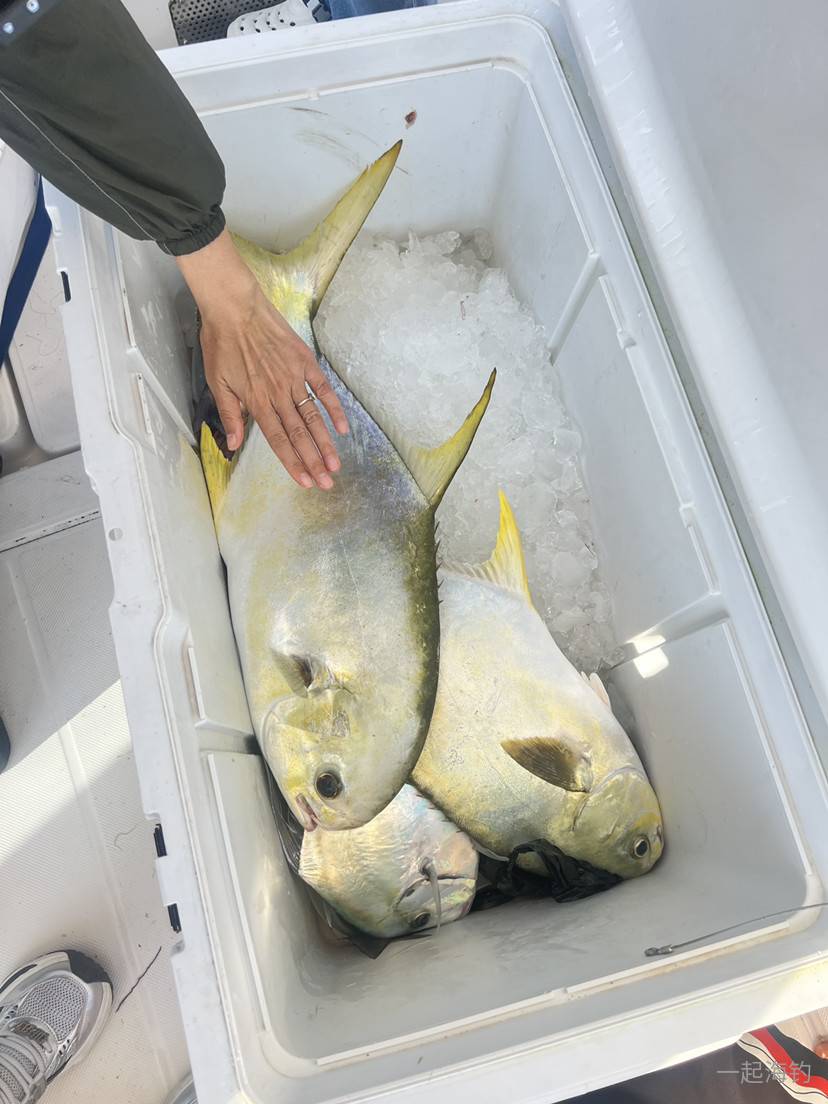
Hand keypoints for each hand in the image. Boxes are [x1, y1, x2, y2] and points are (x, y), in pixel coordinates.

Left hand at [176, 229, 348, 489]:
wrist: (235, 306)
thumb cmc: (221, 343)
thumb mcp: (216, 382)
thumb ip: (230, 414)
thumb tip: (234, 444)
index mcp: (257, 401)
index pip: (277, 440)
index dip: (292, 463)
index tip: (305, 482)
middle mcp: (279, 394)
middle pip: (299, 434)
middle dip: (313, 461)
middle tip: (327, 484)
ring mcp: (295, 378)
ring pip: (313, 417)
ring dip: (325, 443)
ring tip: (335, 465)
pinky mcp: (305, 362)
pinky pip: (323, 389)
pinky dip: (334, 409)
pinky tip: (342, 428)